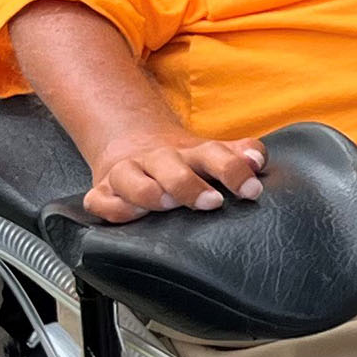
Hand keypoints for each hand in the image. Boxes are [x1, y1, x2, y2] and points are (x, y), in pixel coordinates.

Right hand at [83, 133, 267, 221]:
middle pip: (170, 166)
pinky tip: (130, 214)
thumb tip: (258, 161)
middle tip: (212, 202)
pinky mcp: (102, 192)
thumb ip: (243, 154)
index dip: (233, 170)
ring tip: (167, 204)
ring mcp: (127, 174)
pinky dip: (112, 207)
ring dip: (148, 192)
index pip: (215, 155)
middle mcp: (158, 160)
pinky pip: (99, 201)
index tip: (251, 190)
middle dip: (189, 184)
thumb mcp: (215, 153)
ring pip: (129, 178)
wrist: (134, 142)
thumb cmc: (184, 161)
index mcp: (192, 153)